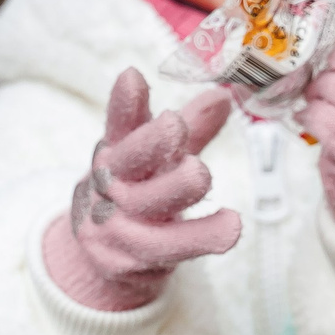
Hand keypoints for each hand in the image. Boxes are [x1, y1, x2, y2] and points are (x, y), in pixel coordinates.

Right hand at [42, 70, 241, 311]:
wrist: (104, 253)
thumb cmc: (142, 191)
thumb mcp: (163, 158)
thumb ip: (193, 128)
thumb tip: (224, 96)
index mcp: (117, 151)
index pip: (119, 124)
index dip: (125, 103)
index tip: (132, 77)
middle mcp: (111, 184)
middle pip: (126, 161)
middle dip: (148, 143)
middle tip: (173, 124)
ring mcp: (113, 222)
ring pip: (145, 207)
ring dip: (174, 191)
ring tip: (203, 177)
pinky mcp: (125, 258)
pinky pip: (164, 249)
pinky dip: (198, 238)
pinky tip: (230, 228)